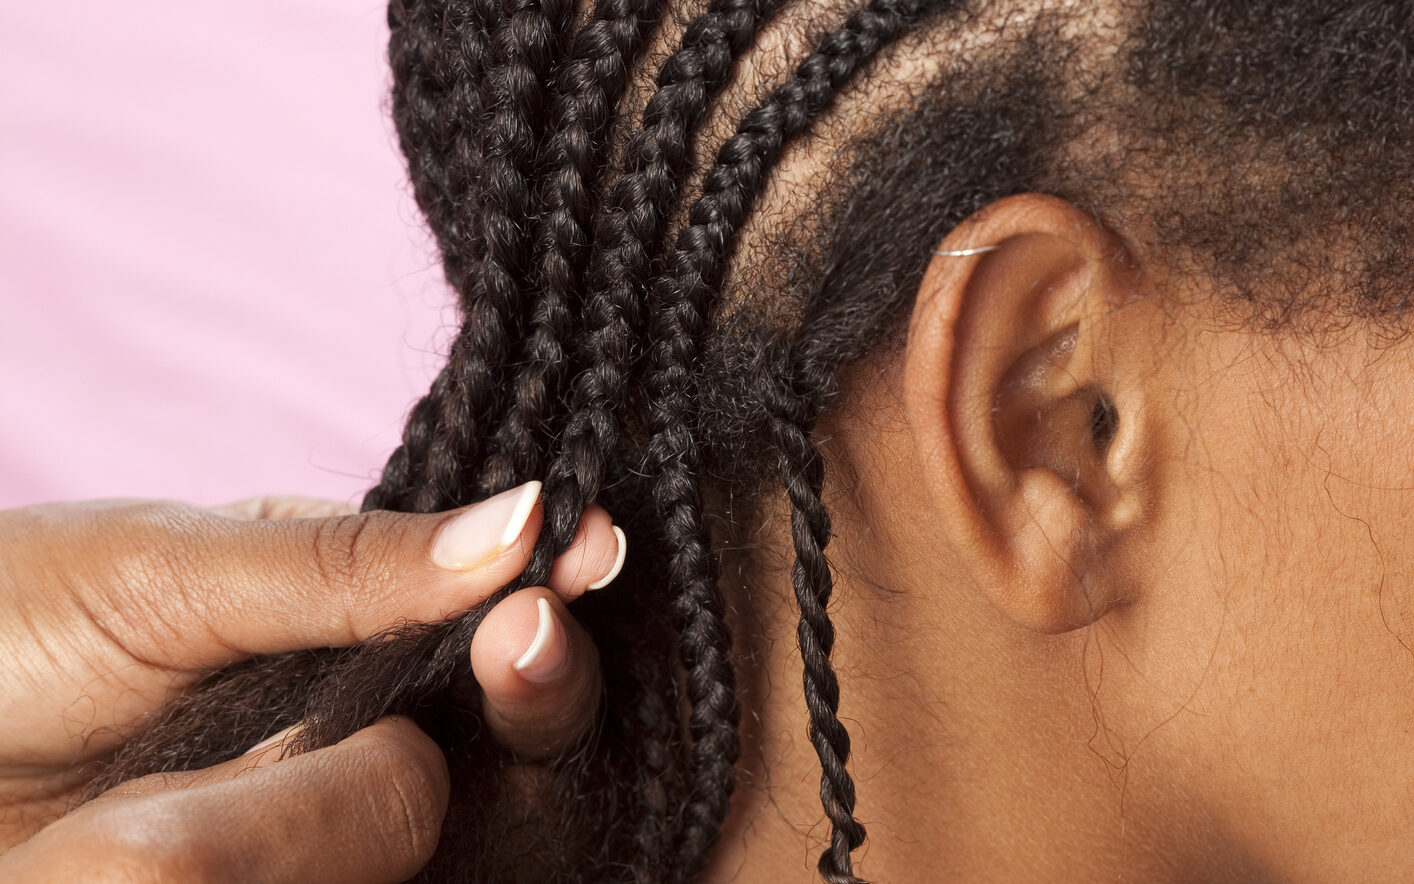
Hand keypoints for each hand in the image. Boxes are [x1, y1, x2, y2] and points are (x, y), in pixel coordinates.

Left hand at [0, 484, 621, 857]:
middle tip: (529, 646)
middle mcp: (358, 727)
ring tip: (358, 737)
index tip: (593, 558)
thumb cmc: (6, 629)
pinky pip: (380, 869)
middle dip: (536, 693)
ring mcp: (325, 824)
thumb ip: (346, 562)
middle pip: (503, 736)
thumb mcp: (163, 570)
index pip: (489, 613)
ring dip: (434, 782)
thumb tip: (528, 512)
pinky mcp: (300, 880)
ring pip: (448, 818)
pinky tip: (306, 830)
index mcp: (345, 620)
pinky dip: (366, 851)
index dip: (545, 593)